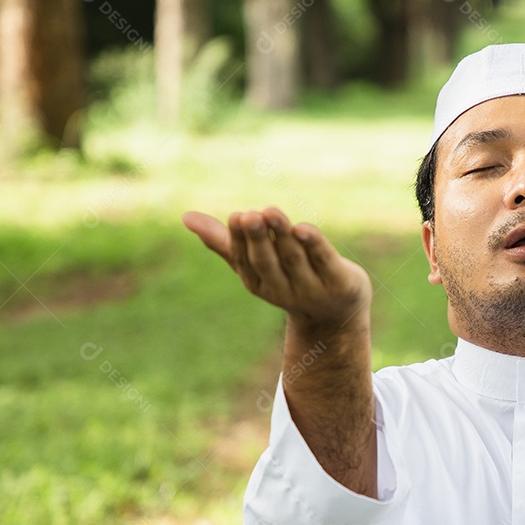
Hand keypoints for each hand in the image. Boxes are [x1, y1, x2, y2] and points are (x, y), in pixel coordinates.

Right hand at [182, 207, 371, 328]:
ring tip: (270, 211)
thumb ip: (224, 242)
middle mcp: (283, 289)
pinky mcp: (338, 282)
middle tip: (249, 215)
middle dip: (257, 239)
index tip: (236, 216)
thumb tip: (185, 216)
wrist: (336, 313)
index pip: (246, 261)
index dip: (240, 240)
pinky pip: (325, 261)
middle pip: (267, 262)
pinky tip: (303, 229)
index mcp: (259, 283)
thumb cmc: (289, 277)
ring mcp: (312, 288)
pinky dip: (314, 245)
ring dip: (282, 235)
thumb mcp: (256, 262)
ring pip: (294, 258)